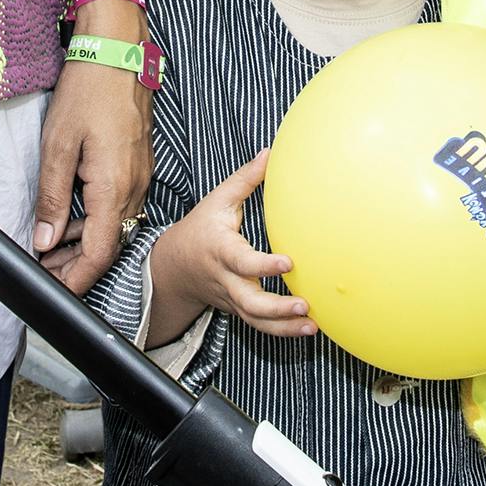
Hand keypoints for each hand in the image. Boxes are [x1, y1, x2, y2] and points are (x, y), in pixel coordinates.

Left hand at [32, 10, 152, 291]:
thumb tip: (45, 240)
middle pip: (109, 246)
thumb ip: (53, 198)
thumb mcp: (58, 146)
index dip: (77, 279)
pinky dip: (96, 221)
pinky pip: (120, 207)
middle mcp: (134, 189)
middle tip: (43, 271)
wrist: (117, 52)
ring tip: (50, 248)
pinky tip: (72, 218)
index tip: (54, 291)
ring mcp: (139, 177)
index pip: (100, 253)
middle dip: (76, 266)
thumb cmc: (87, 92)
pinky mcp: (137, 166)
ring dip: (84, 243)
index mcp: (114, 188)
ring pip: (115, 228)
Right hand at [146, 151, 313, 340]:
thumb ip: (245, 179)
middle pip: (249, 302)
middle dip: (277, 308)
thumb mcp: (218, 200)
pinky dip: (281, 331)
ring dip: (284, 327)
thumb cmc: (200, 228)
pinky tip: (307, 328)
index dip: (264, 266)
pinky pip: (258, 325)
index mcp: (222, 250)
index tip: (289, 263)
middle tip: (304, 305)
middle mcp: (226, 279)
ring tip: (312, 326)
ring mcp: (232, 299)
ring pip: (255, 320)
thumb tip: (270, 153)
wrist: (173, 267)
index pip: (242, 261)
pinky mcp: (238, 310)